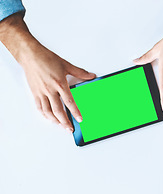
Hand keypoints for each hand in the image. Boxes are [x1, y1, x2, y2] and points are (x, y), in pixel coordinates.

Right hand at [0, 14, 94, 131]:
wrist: (29, 54)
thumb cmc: (46, 58)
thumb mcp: (66, 65)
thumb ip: (80, 72)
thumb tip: (91, 76)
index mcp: (59, 84)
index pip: (69, 102)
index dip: (75, 112)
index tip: (79, 119)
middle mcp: (50, 90)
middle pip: (58, 110)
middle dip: (65, 121)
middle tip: (70, 128)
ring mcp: (41, 92)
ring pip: (48, 111)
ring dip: (55, 120)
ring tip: (61, 125)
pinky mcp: (35, 92)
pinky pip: (39, 107)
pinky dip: (44, 114)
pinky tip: (49, 118)